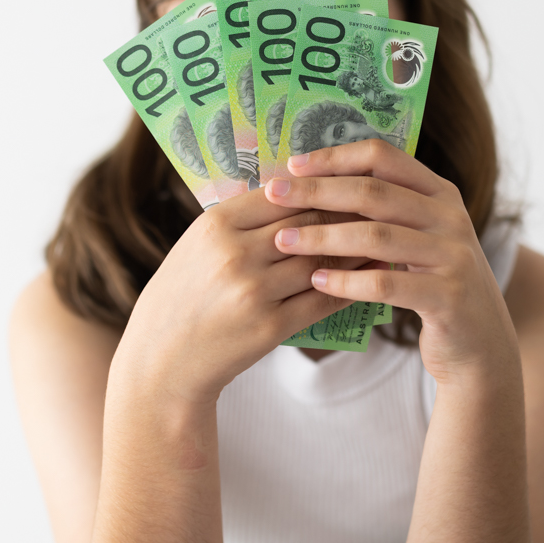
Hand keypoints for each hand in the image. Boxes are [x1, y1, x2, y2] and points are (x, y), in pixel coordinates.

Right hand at [113, 189, 358, 406]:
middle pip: (308, 222)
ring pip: (321, 260)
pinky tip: (368, 279)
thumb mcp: (198, 247)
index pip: (283, 193)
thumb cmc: (183, 296)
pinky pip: (322, 300)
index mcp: (215, 225)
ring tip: (381, 241)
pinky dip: (350, 287)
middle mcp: (234, 254)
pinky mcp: (269, 327)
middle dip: (346, 215)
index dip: (320, 187)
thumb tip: (297, 193)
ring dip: (356, 251)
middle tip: (379, 208)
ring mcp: (253, 291)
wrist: (162, 359)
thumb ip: (241, 221)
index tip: (347, 183)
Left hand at [264, 141, 519, 386]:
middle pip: (373, 192)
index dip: (335, 157)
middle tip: (273, 194)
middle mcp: (450, 217)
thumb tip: (310, 188)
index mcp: (439, 192)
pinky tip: (316, 281)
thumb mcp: (417, 240)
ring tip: (283, 241)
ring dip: (323, 236)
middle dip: (317, 191)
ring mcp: (453, 255)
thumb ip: (382, 214)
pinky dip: (347, 281)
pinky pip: (386, 284)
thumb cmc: (432, 287)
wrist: (480, 345)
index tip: (292, 165)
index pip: (383, 157)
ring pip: (376, 236)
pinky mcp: (449, 296)